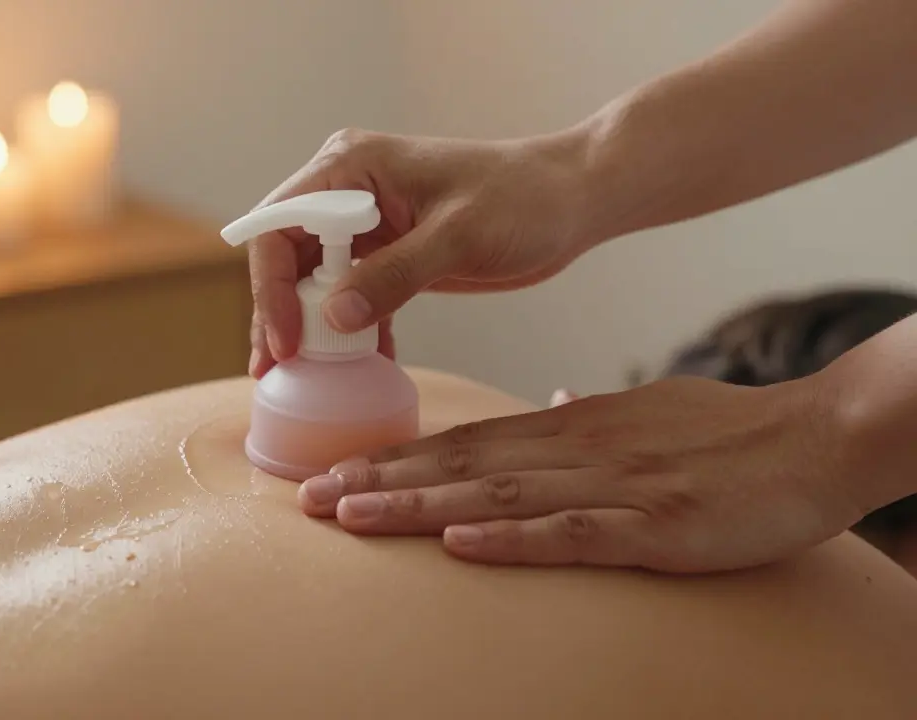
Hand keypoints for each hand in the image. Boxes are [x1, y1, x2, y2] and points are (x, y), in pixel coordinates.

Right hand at [246, 127, 593, 377]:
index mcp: (352, 167)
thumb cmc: (524, 198)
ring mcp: (366, 224)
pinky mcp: (388, 252)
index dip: (271, 285)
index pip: (280, 225)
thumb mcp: (458, 236)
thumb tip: (333, 319)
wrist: (571, 200)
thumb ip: (394, 275)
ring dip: (306, 328)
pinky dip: (348, 330)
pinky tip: (355, 366)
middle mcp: (347, 190)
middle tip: (274, 371)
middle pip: (285, 256)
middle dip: (277, 314)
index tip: (286, 340)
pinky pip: (349, 294)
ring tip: (298, 379)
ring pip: (311, 280)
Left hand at [296, 375, 864, 572]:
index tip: (339, 471)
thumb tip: (555, 407)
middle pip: (462, 465)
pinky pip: (572, 533)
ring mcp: (614, 486)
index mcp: (572, 426)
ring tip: (353, 516)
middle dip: (382, 482)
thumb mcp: (647, 413)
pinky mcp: (655, 525)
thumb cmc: (729, 432)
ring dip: (419, 507)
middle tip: (311, 499)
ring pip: (497, 496)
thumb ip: (593, 418)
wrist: (816, 437)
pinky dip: (512, 539)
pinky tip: (460, 545)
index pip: (466, 441)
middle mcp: (578, 449)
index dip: (398, 457)